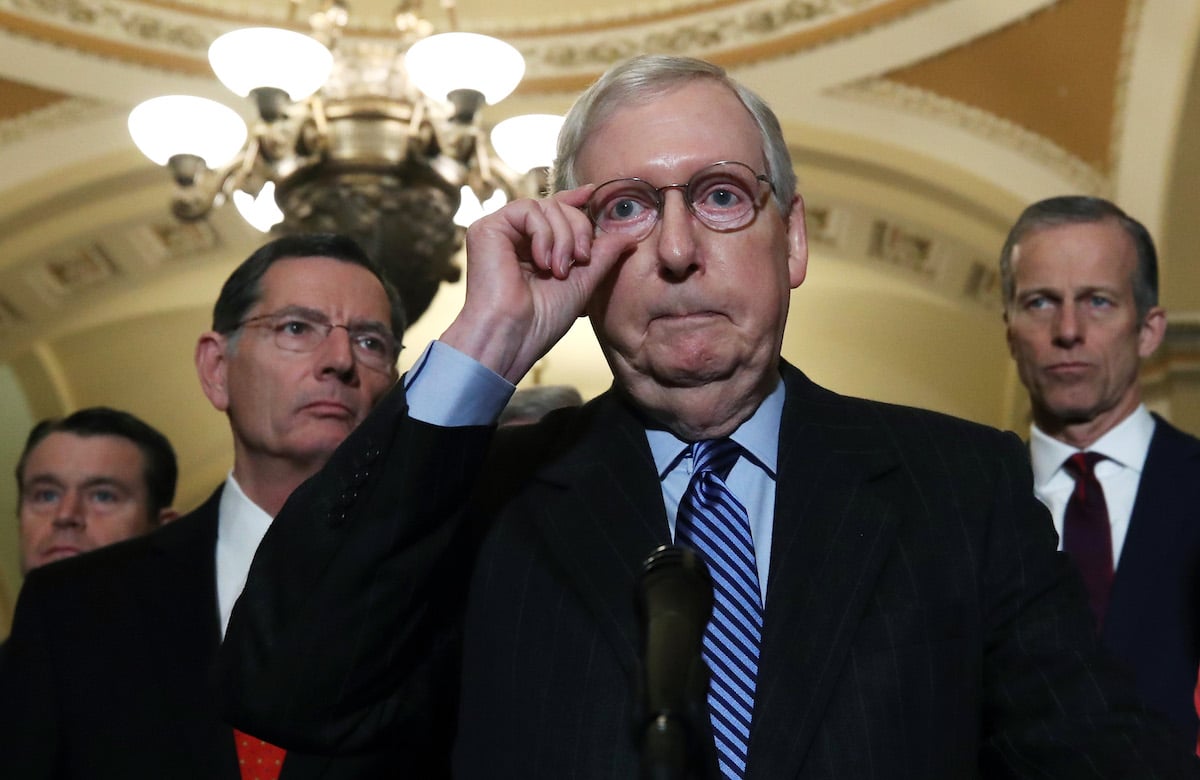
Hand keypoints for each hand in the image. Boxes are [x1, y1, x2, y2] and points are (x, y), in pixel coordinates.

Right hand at [440, 186, 635, 382]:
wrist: (513, 336)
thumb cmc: (542, 319)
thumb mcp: (583, 282)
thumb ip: (603, 255)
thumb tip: (629, 235)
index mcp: (533, 248)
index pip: (555, 213)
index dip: (574, 201)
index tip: (593, 193)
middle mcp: (514, 237)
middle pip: (557, 206)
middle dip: (578, 229)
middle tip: (581, 260)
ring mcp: (499, 232)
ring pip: (545, 206)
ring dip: (563, 237)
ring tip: (559, 270)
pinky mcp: (486, 229)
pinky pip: (527, 210)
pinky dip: (544, 233)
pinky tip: (542, 262)